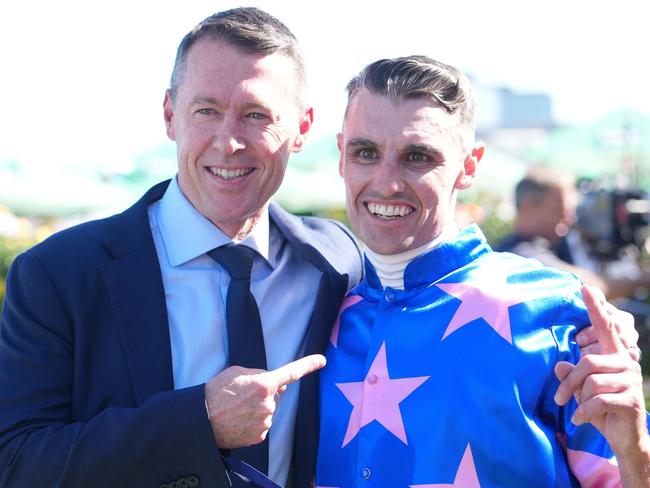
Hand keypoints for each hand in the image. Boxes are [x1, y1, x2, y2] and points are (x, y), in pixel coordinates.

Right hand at [204, 354, 325, 448]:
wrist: (201, 420)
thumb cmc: (216, 392)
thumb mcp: (236, 373)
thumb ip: (260, 374)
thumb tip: (279, 385)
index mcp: (263, 383)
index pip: (290, 372)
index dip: (308, 365)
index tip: (322, 360)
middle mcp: (267, 403)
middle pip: (274, 395)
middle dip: (262, 394)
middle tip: (241, 397)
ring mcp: (265, 421)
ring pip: (268, 411)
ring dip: (257, 409)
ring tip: (236, 409)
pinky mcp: (260, 436)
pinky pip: (263, 425)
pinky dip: (253, 423)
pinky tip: (239, 421)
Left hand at [554, 285, 647, 455]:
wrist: (625, 438)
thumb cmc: (600, 409)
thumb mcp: (580, 390)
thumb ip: (570, 374)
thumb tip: (558, 364)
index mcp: (613, 354)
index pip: (605, 327)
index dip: (595, 308)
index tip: (585, 287)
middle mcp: (625, 362)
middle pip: (587, 361)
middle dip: (568, 382)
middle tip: (558, 398)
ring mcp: (630, 380)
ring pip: (591, 382)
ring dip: (577, 398)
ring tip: (575, 409)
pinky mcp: (631, 400)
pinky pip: (597, 401)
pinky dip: (583, 412)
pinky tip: (579, 419)